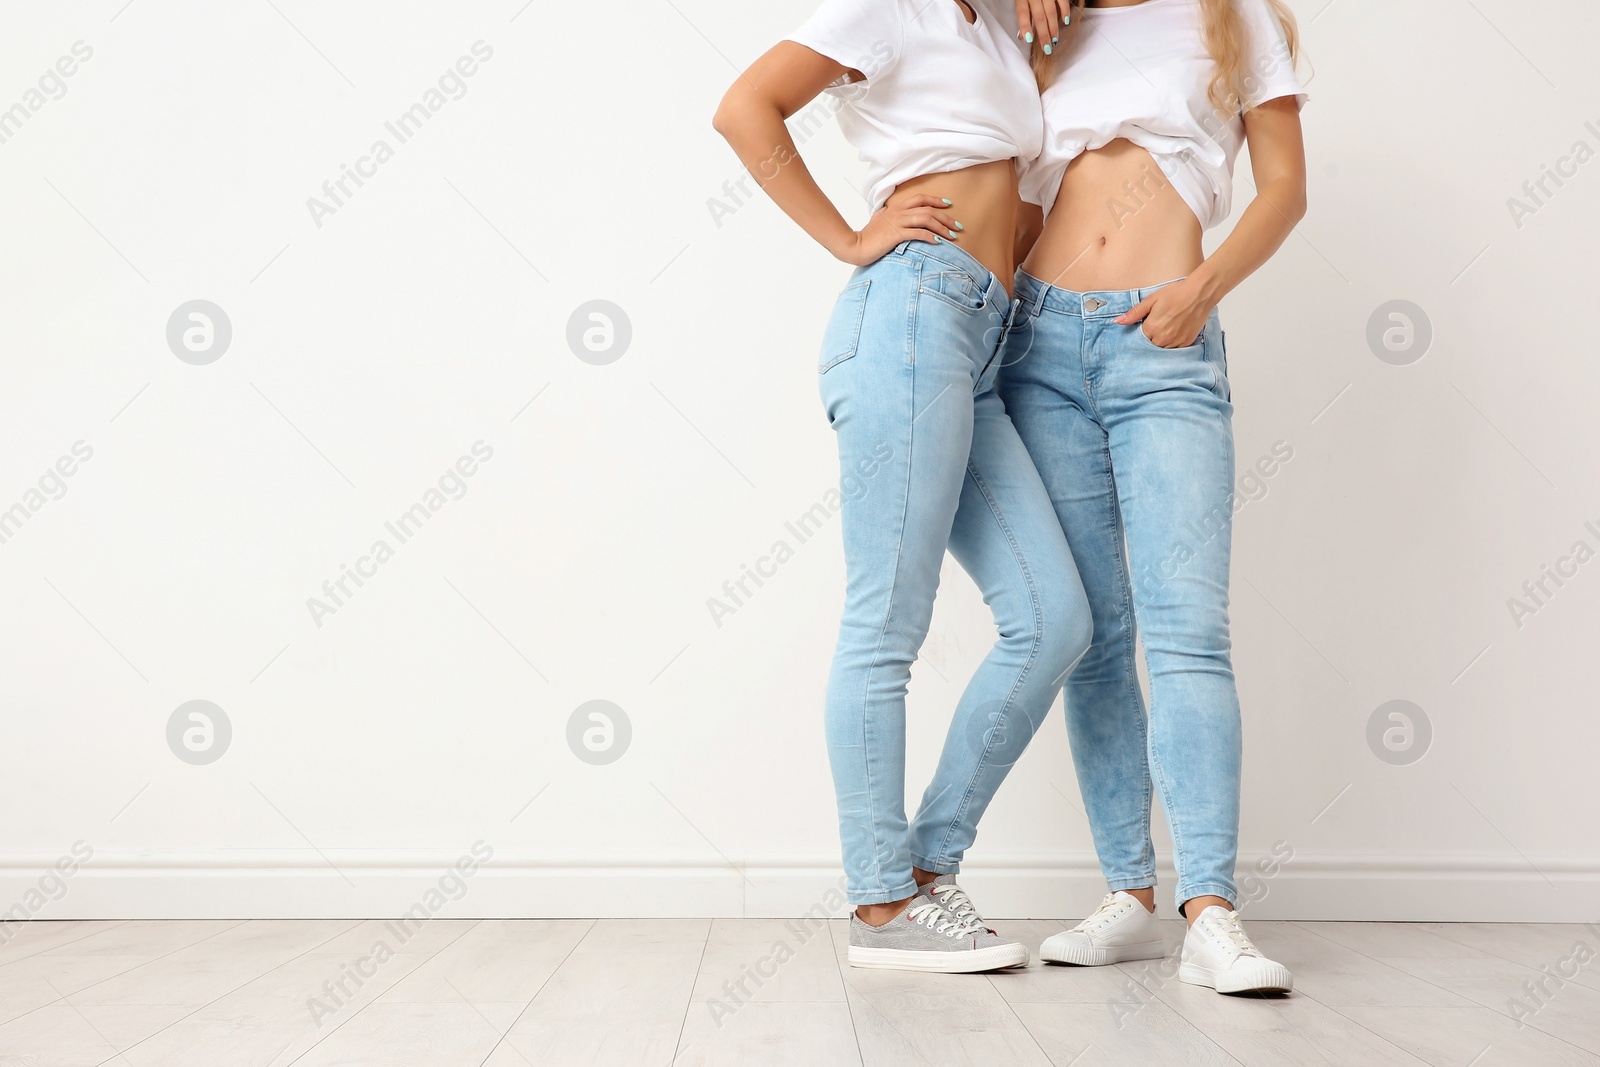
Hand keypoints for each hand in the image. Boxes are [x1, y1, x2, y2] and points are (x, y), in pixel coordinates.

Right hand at [836, 195, 962, 265]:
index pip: (920, 199)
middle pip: (928, 209)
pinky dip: (930, 236)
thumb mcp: (879, 220)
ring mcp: (897, 222)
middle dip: (946, 217)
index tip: (948, 205)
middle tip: (957, 226)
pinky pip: (918, 233)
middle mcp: (898, 212)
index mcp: (895, 207)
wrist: (855, 246)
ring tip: (952, 236)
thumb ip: (887, 215)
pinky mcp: (896, 235)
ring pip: (926, 219)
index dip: (935, 200)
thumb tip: (890, 211)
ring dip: (942, 227)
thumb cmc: (868, 236)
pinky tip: (938, 242)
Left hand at [1014, 0, 1072, 53]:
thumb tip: (1022, 35)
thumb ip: (1023, 14)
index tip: (1028, 39)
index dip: (1025, 26)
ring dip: (1054, 27)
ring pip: (1051, 11)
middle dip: (1043, 33)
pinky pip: (1062, 1)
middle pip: (1039, 16)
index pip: (1023, 12)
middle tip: (1047, 48)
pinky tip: (1065, 22)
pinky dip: (1065, 11)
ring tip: (1055, 40)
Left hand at [1116, 277, 1214, 347]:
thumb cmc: (1176, 294)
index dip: (1141, 331)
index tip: (1145, 324)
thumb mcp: (1151, 300)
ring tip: (1167, 327)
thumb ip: (1134, 313)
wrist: (1199, 293)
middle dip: (1151, 337)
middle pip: (1150, 345)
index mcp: (1151, 328)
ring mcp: (1175, 342)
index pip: (1139, 338)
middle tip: (1159, 324)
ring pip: (1162, 348)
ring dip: (1161, 341)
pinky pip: (1175, 348)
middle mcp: (1163, 338)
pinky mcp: (1186, 342)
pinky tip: (1175, 330)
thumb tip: (1117, 321)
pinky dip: (1173, 342)